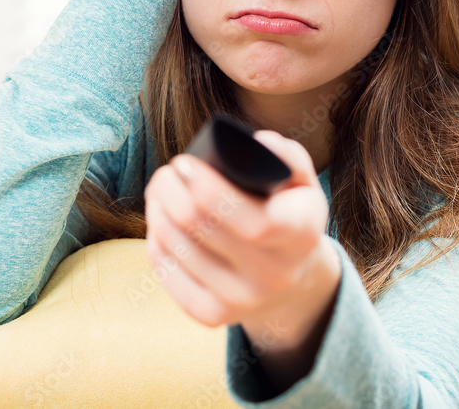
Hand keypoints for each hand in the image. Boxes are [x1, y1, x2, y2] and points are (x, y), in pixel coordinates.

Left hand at [142, 129, 340, 347]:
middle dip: (171, 191)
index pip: (252, 221)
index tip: (185, 163)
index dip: (209, 189)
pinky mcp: (211, 316)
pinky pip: (166, 273)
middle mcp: (274, 275)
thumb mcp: (302, 185)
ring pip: (177, 247)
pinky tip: (159, 223)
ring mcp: (242, 301)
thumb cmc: (288, 216)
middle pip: (200, 227)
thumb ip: (287, 157)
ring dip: (158, 211)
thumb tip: (259, 142)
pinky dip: (155, 242)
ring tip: (160, 192)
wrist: (291, 281)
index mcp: (301, 236)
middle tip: (166, 173)